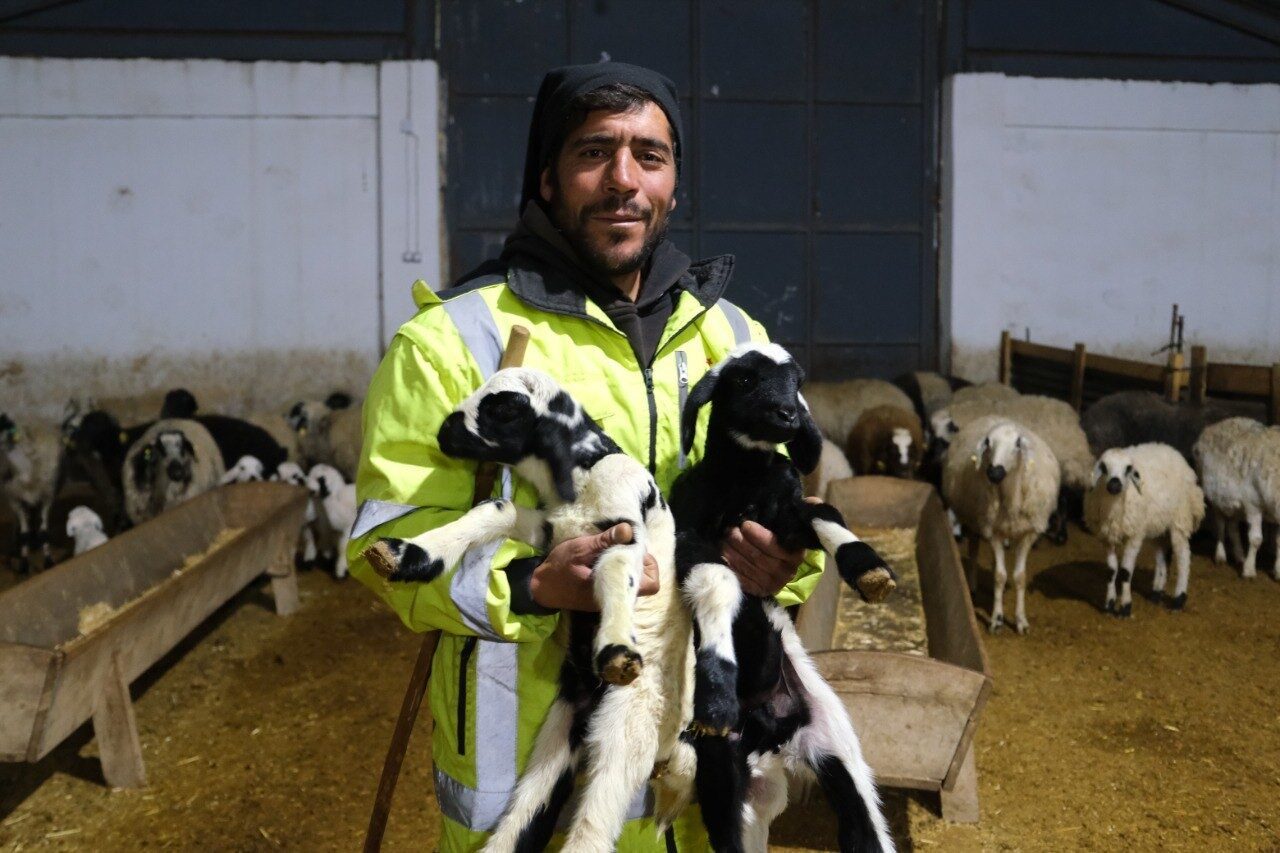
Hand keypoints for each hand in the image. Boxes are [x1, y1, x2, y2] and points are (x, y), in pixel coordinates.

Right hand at [530, 523, 658, 610]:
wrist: (541, 587)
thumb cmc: (560, 568)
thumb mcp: (580, 548)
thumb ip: (605, 540)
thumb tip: (629, 530)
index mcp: (614, 587)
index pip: (651, 585)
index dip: (649, 565)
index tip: (634, 549)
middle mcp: (617, 595)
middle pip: (646, 582)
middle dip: (640, 561)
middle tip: (625, 545)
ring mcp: (611, 597)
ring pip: (635, 581)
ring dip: (630, 564)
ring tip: (616, 549)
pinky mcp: (605, 595)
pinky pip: (623, 581)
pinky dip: (621, 568)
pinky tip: (608, 557)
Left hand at [721, 519, 806, 597]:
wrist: (783, 565)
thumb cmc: (786, 539)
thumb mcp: (796, 524)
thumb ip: (803, 512)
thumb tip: (812, 501)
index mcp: (796, 555)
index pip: (775, 547)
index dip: (759, 536)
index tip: (746, 524)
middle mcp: (786, 573)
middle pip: (758, 558)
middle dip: (741, 543)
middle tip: (730, 530)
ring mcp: (772, 584)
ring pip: (748, 568)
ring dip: (732, 553)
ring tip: (724, 539)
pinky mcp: (759, 591)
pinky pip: (742, 580)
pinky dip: (730, 567)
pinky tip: (723, 555)